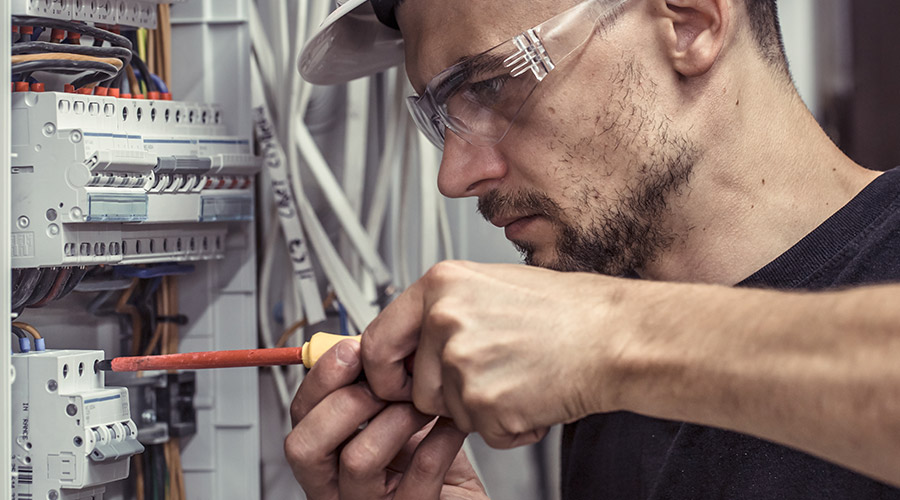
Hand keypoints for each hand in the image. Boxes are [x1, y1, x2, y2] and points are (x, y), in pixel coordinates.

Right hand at [284, 339, 488, 499]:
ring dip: (396, 418)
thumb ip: (374, 386)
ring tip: (423, 404)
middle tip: (384, 384)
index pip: (299, 418)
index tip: (351, 350)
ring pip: (358, 459)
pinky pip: (419, 474)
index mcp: (328, 458)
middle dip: (346, 401)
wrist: (461, 499)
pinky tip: (451, 425)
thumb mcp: (393, 417)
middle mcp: (338, 487)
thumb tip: (367, 342)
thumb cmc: (427, 459)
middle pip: (305, 446)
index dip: (320, 380)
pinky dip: (441, 440)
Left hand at [362, 261, 628, 447]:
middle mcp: (444, 319)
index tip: (396, 383)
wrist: (617, 336)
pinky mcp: (485, 402)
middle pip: (413, 387)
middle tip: (488, 379)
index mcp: (441, 285)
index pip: (375, 341)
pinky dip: (509, 426)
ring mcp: (462, 361)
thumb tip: (409, 340)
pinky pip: (482, 432)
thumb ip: (442, 311)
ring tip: (520, 377)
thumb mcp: (491, 287)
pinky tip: (534, 394)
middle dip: (444, 396)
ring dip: (481, 408)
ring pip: (448, 412)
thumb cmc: (568, 311)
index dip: (384, 372)